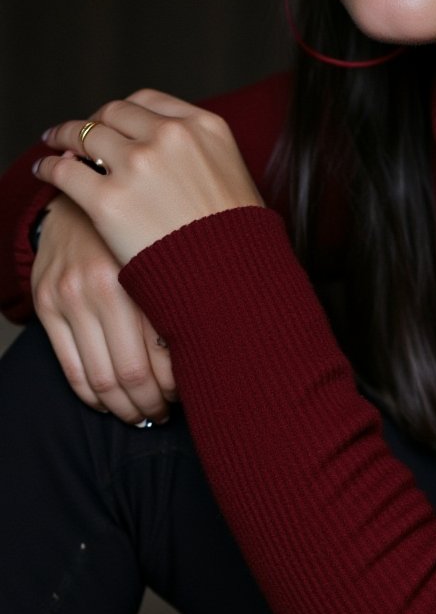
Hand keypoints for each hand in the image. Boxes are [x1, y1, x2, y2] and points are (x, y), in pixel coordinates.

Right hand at [31, 194, 177, 423]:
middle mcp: (102, 286)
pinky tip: (109, 403)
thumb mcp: (172, 256)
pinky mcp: (46, 304)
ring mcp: (69, 296)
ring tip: (143, 414)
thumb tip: (211, 355)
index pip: (164, 357)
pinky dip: (92, 396)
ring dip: (124, 408)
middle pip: (131, 374)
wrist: (85, 199)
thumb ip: (185, 298)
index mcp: (144, 274)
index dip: (178, 388)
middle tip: (165, 414)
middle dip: (153, 404)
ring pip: (100, 379)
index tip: (189, 395)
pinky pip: (70, 369)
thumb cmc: (143, 230)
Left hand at [34, 89, 265, 266]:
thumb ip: (204, 155)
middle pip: (114, 113)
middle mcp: (170, 136)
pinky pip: (64, 172)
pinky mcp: (109, 200)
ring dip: (65, 138)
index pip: (149, 102)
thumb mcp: (236, 177)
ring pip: (84, 135)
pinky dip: (49, 169)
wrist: (232, 278)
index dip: (124, 112)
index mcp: (204, 126)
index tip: (112, 122)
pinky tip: (44, 172)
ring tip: (54, 146)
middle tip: (78, 134)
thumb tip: (179, 159)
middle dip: (94, 122)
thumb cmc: (240, 239)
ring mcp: (138, 165)